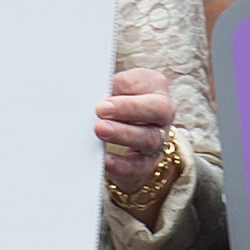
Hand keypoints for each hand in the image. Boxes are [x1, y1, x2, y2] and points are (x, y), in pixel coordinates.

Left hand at [96, 69, 180, 217]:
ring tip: (100, 130)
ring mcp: (159, 139)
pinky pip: (138, 166)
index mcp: (155, 86)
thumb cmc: (115, 102)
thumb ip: (106, 87)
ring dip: (123, 134)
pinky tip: (105, 160)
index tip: (103, 94)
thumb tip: (86, 92)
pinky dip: (121, 164)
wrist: (122, 132)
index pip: (148, 83)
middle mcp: (163, 113)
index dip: (125, 87)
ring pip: (148, 138)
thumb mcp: (114, 88)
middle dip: (129, 108)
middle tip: (101, 109)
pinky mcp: (147, 163)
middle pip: (157, 109)